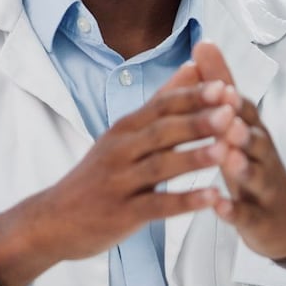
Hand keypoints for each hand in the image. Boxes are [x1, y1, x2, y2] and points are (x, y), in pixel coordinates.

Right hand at [0, 60, 228, 285]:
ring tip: (227, 151)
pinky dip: (185, 201)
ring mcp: (120, 183)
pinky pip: (157, 205)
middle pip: (162, 132)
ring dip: (194, 158)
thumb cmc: (97, 175)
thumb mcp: (122, 135)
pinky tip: (213, 198)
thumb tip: (191, 66)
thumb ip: (159, 103)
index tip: (224, 86)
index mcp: (124, 130)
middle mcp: (120, 151)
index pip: (160, 106)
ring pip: (160, 167)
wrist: (54, 219)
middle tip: (231, 111)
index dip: (192, 97)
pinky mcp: (122, 213)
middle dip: (197, 121)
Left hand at [189, 43, 285, 285]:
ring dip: (242, 165)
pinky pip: (246, 214)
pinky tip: (217, 205)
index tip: (212, 71)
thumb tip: (203, 43)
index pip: (241, 105)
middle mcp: (261, 154)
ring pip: (254, 173)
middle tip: (226, 114)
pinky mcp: (259, 218)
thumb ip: (222, 87)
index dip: (228, 89)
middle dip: (240, 124)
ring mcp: (263, 186)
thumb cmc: (254, 163)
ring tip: (228, 156)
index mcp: (252, 131)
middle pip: (254, 137)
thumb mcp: (239, 124)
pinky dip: (233, 210)